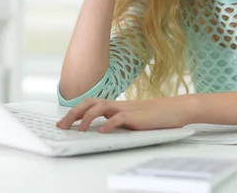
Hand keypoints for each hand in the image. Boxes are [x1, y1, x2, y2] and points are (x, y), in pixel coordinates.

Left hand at [56, 97, 191, 132]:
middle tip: (62, 126)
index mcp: (114, 105)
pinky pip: (119, 118)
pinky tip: (102, 132)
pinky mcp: (135, 117)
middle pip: (89, 103)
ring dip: (86, 118)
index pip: (89, 104)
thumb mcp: (131, 118)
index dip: (74, 111)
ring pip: (100, 107)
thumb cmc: (154, 116)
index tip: (62, 121)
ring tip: (78, 130)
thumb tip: (100, 130)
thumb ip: (116, 121)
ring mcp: (126, 110)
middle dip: (73, 113)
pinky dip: (109, 125)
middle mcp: (117, 105)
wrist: (174, 109)